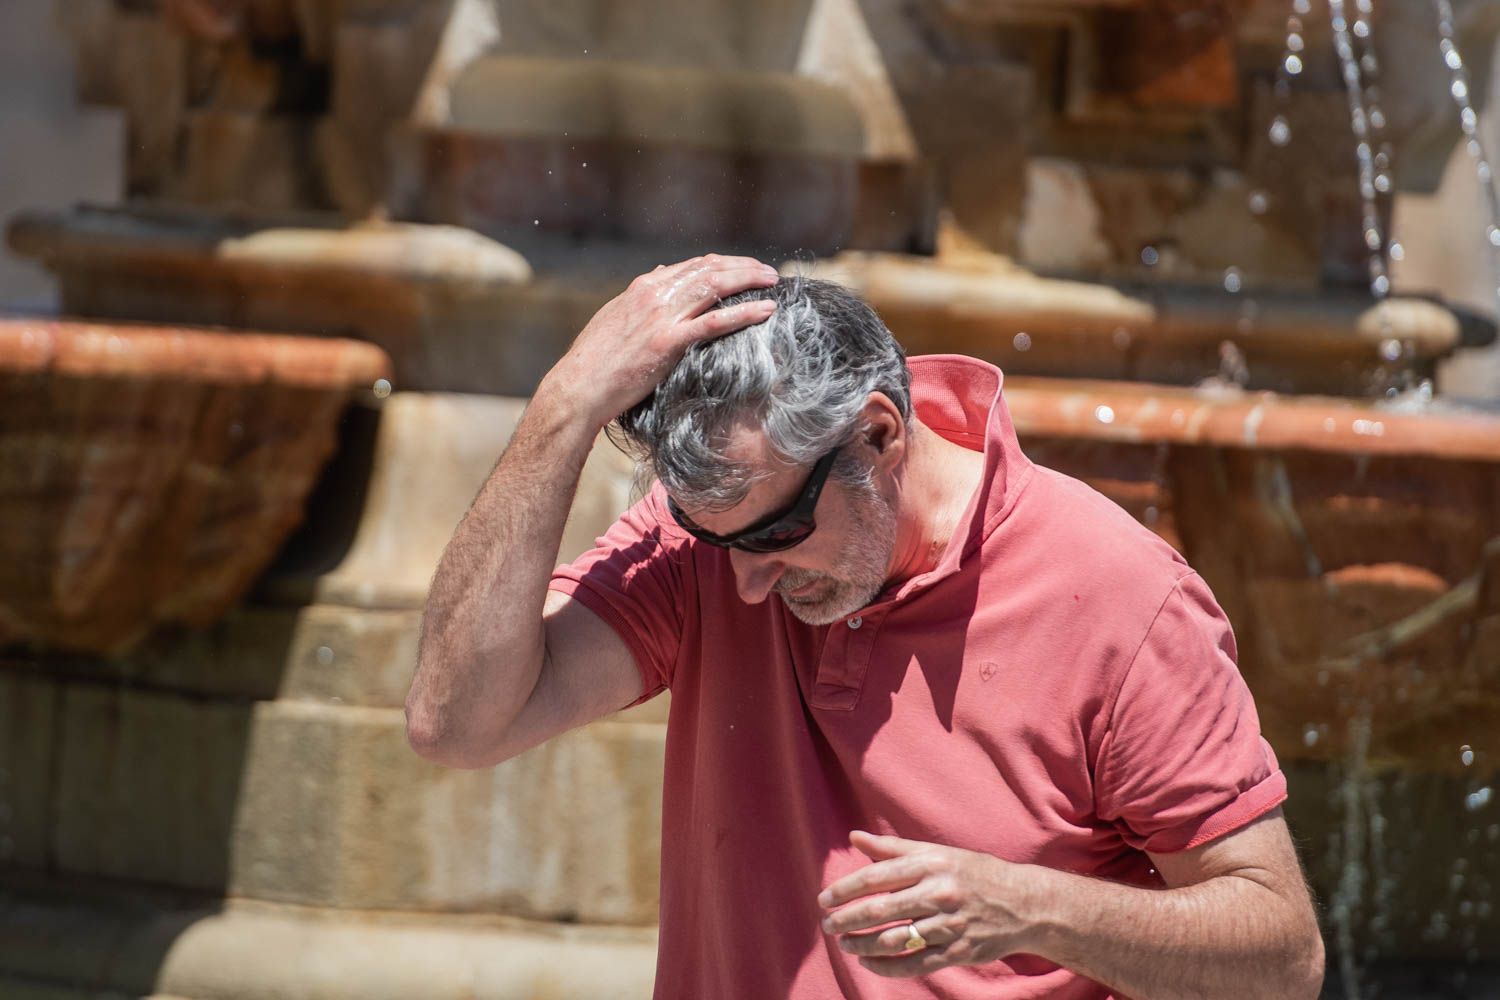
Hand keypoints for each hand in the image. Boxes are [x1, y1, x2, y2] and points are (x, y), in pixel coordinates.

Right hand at [541, 254, 779, 429]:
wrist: (580, 386)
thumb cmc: (596, 359)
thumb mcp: (617, 317)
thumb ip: (642, 297)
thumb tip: (663, 273)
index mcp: (643, 287)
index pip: (693, 266)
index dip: (724, 263)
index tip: (744, 267)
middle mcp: (655, 294)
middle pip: (710, 269)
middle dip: (743, 266)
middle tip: (768, 271)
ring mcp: (662, 317)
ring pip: (716, 287)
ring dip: (750, 280)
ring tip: (774, 282)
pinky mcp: (668, 342)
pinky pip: (715, 322)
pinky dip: (745, 313)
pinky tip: (766, 310)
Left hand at [817, 830, 1048, 977]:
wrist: (1025, 903)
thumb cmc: (974, 873)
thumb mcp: (938, 853)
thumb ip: (893, 848)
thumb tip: (854, 837)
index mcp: (931, 864)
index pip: (876, 877)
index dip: (845, 890)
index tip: (824, 899)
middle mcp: (939, 893)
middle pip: (881, 910)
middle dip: (847, 920)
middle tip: (827, 926)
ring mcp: (949, 925)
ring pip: (895, 940)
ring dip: (863, 945)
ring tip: (845, 944)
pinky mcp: (958, 952)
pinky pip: (915, 964)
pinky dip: (887, 967)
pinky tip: (869, 962)